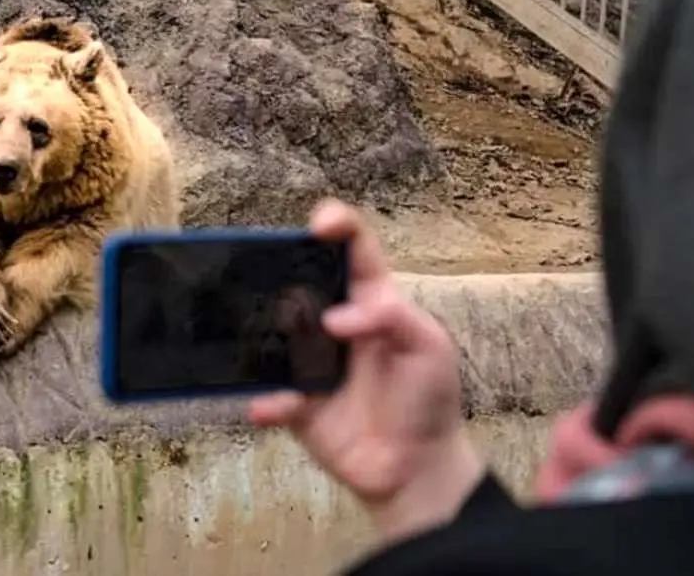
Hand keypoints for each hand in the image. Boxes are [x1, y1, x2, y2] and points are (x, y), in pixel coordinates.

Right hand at [248, 200, 484, 542]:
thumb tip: (333, 320)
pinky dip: (265, 401)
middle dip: (284, 272)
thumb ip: (393, 317)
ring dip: (266, 332)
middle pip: (300, 281)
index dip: (336, 225)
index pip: (353, 249)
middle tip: (281, 284)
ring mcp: (310, 361)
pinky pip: (269, 396)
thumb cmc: (429, 398)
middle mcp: (333, 323)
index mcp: (371, 300)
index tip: (320, 225)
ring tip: (271, 341)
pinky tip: (267, 406)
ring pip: (273, 332)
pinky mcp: (296, 404)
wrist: (417, 468)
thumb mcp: (429, 347)